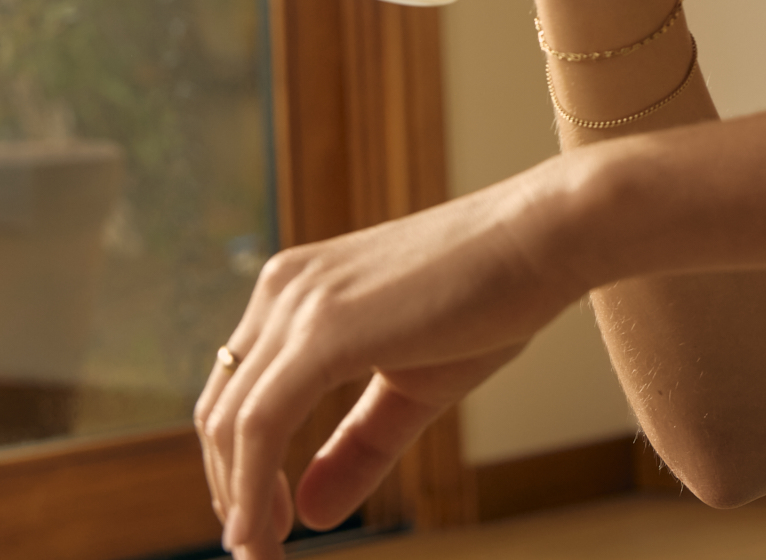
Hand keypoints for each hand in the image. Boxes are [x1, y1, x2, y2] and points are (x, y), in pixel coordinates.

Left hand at [193, 168, 580, 555]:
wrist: (544, 238)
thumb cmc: (492, 302)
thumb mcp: (414, 388)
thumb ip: (358, 447)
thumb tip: (309, 514)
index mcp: (297, 291)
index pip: (239, 390)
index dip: (239, 466)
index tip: (264, 524)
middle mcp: (282, 288)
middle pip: (221, 411)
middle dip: (232, 491)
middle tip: (259, 552)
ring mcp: (297, 303)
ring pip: (231, 424)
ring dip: (240, 501)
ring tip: (264, 554)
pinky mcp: (323, 329)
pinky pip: (262, 424)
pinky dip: (253, 488)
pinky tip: (265, 533)